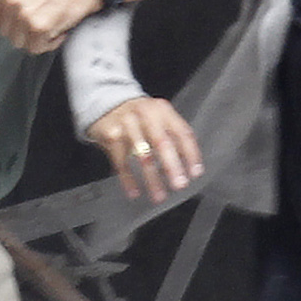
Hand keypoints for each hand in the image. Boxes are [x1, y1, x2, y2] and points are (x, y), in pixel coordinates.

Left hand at [0, 0, 105, 53]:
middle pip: (3, 32)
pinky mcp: (40, 27)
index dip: (1, 20)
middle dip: (21, 27)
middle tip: (41, 11)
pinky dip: (50, 41)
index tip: (16, 14)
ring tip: (50, 17)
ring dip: (35, 36)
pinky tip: (58, 25)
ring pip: (19, 42)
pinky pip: (36, 48)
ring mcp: (24, 13)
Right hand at [87, 96, 203, 202]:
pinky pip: (122, 162)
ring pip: (142, 155)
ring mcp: (127, 124)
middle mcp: (145, 114)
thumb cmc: (139, 117)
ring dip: (151, 179)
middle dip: (171, 166)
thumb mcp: (158, 117)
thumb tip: (189, 164)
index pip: (182, 133)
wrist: (105, 104)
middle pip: (162, 142)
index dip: (191, 154)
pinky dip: (128, 180)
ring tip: (158, 196)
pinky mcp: (112, 135)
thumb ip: (173, 136)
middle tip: (179, 184)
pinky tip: (134, 192)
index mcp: (163, 110)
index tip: (195, 173)